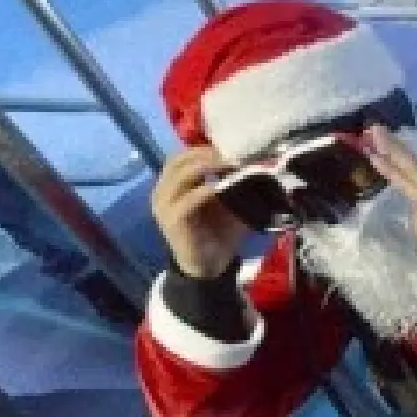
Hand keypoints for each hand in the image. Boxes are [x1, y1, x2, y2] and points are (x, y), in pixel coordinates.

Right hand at [152, 146, 248, 279]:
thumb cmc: (218, 232)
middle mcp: (162, 192)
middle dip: (208, 155)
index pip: (181, 156)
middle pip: (179, 160)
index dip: (204, 150)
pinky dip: (209, 190)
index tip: (230, 150)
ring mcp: (165, 206)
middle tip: (233, 157)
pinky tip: (224, 188)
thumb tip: (254, 162)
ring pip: (182, 174)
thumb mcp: (227, 203)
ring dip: (209, 167)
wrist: (209, 267)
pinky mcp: (174, 220)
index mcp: (171, 185)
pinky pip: (190, 199)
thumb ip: (232, 183)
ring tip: (231, 167)